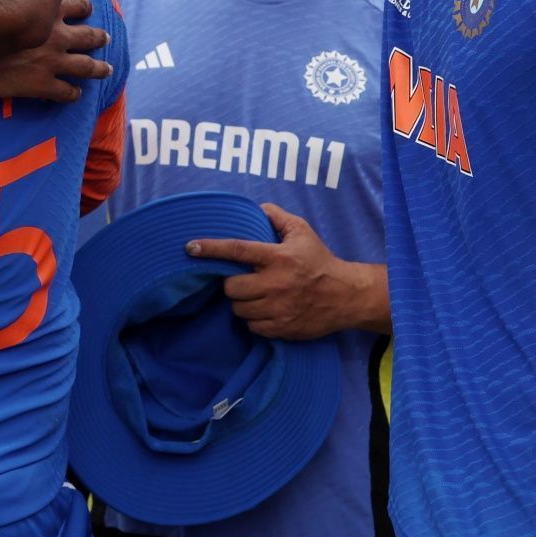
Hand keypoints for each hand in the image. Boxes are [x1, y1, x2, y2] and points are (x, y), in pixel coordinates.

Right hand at [0, 0, 110, 101]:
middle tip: (107, 38)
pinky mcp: (43, 85)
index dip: (86, 7)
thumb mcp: (4, 0)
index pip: (79, 4)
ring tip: (107, 69)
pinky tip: (75, 94)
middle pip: (89, 36)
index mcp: (48, 11)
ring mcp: (52, 61)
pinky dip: (74, 94)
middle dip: (100, 37)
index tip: (88, 9)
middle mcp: (56, 35)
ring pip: (86, 66)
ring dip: (99, 69)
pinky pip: (67, 92)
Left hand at [186, 202, 386, 340]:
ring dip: (241, 302)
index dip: (211, 248)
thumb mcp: (302, 231)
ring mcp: (278, 309)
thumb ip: (277, 217)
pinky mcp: (282, 328)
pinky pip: (253, 327)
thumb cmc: (319, 260)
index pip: (238, 250)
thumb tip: (256, 208)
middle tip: (242, 279)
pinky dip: (254, 319)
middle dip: (231, 283)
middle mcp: (275, 284)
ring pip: (239, 310)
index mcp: (278, 257)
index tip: (190, 247)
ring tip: (254, 294)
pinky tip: (264, 309)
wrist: (345, 296)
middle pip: (232, 287)